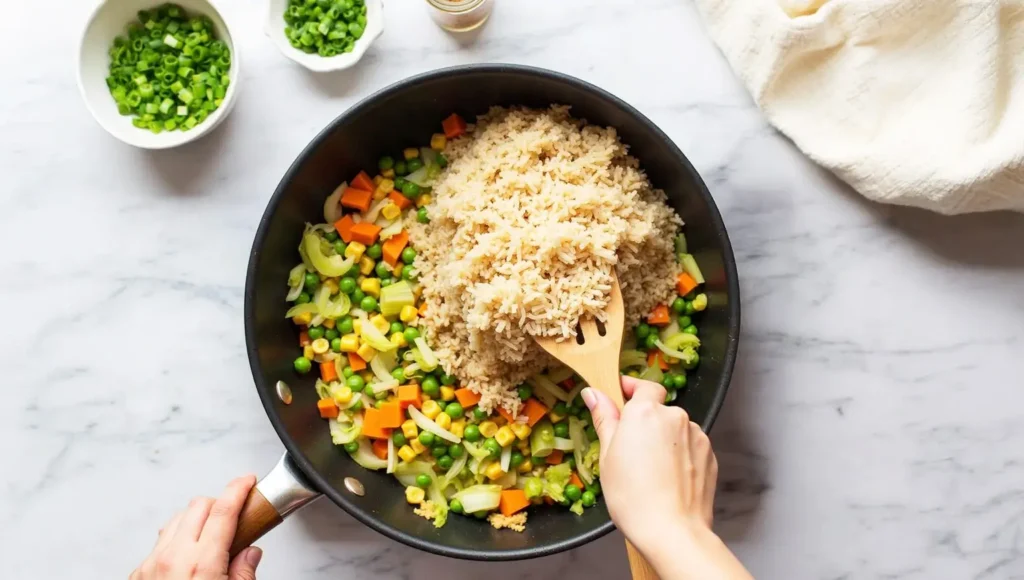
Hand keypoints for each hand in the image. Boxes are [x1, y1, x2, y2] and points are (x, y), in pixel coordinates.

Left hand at [131, 476, 261, 579]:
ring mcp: (150, 567)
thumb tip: (250, 555)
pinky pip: (159, 544)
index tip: (247, 481)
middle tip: (235, 514)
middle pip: (197, 507)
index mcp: (201, 565)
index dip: (238, 489)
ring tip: (212, 536)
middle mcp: (171, 560)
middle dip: (218, 503)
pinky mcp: (137, 576)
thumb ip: (243, 574)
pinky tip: (188, 554)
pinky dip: (176, 540)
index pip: (222, 510)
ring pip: (175, 521)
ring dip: (195, 519)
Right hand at [583, 377, 750, 579]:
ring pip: (676, 430)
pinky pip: (690, 448)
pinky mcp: (710, 456)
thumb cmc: (632, 496)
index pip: (644, 386)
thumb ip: (604, 418)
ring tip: (651, 471)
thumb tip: (594, 393)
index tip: (622, 398)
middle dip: (647, 423)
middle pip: (660, 410)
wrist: (672, 531)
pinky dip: (680, 456)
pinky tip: (668, 479)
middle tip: (630, 450)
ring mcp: (696, 436)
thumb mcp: (607, 456)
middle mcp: (675, 417)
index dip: (633, 390)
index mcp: (645, 412)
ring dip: (665, 441)